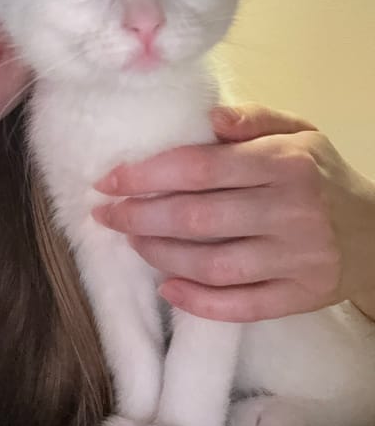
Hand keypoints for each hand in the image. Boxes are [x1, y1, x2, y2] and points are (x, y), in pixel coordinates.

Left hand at [93, 103, 374, 321]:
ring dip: (160, 255)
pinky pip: (239, 306)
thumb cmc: (320, 176)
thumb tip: (207, 119)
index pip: (200, 168)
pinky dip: (196, 300)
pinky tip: (166, 286)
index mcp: (284, 163)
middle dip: (140, 217)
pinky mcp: (299, 297)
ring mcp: (295, 259)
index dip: (147, 175)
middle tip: (106, 215)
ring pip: (212, 264)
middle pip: (197, 218)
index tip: (109, 180)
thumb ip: (253, 119)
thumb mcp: (298, 132)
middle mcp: (290, 211)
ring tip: (132, 241)